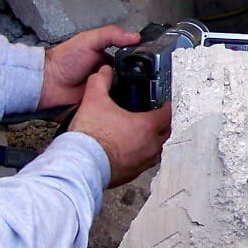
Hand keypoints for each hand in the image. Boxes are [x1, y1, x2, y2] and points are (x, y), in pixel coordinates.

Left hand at [38, 24, 140, 108]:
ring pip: (122, 98)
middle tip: (143, 87)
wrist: (47, 83)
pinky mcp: (96, 107)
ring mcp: (101, 94)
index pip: (129, 64)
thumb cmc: (64, 59)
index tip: (150, 69)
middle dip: (135, 86)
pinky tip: (120, 108)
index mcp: (106, 61)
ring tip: (134, 99)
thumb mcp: (89, 40)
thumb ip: (111, 35)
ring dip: (126, 99)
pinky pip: (109, 110)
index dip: (138, 66)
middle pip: (128, 82)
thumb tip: (135, 37)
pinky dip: (114, 110)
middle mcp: (106, 78)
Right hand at [69, 66, 172, 186]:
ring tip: (142, 135)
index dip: (165, 106)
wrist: (81, 164)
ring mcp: (141, 162)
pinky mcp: (131, 174)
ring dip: (153, 142)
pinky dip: (140, 156)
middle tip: (155, 117)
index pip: (166, 114)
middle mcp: (149, 146)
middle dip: (162, 124)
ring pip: (156, 151)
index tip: (162, 104)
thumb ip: (100, 82)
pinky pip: (143, 164)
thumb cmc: (90, 137)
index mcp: (146, 126)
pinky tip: (128, 152)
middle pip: (165, 133)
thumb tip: (103, 72)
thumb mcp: (94, 100)